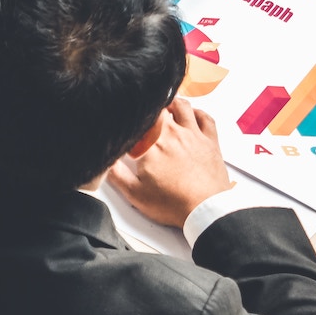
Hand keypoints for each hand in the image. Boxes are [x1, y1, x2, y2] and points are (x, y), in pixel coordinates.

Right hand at [108, 99, 231, 228]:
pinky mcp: (210, 141)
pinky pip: (205, 117)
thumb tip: (105, 160)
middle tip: (146, 115)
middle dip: (151, 108)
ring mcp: (193, 134)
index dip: (132, 115)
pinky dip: (198, 113)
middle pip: (160, 107)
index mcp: (152, 143)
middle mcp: (172, 132)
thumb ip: (116, 174)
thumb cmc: (173, 203)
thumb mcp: (136, 194)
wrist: (206, 210)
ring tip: (166, 108)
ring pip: (182, 106)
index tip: (128, 118)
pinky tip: (192, 116)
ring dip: (173, 104)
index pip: (139, 117)